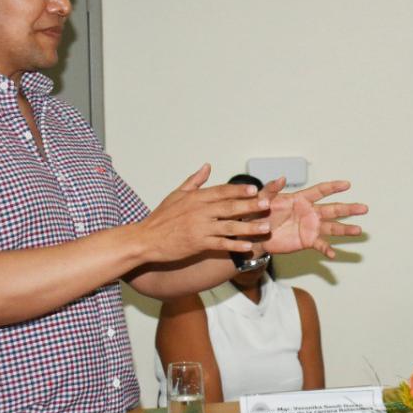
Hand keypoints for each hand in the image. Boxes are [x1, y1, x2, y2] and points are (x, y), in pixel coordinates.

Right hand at [137, 164, 273, 262]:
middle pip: (229, 206)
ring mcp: (199, 227)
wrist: (145, 239)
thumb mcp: (176, 194)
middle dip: (250, 205)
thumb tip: (207, 166)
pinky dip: (235, 245)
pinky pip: (220, 243)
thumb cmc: (160, 217)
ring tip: (265, 227)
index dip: (239, 190)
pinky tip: (248, 246)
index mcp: (196, 198)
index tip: (255, 189)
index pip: (221, 191)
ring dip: (249, 227)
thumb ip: (194, 181)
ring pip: (229, 225)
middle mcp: (200, 211)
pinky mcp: (197, 243)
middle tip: (267, 204)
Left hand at [258, 177, 366, 257]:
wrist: (254, 235)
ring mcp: (310, 227)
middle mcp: (310, 212)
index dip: (333, 187)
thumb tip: (282, 177)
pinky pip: (320, 245)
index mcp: (301, 199)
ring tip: (359, 230)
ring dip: (346, 229)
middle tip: (364, 208)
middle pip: (333, 209)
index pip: (320, 191)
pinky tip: (333, 254)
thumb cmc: (257, 213)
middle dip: (349, 209)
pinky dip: (327, 250)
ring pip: (332, 227)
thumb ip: (271, 189)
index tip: (347, 184)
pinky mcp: (307, 241)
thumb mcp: (262, 199)